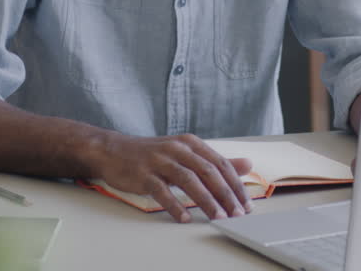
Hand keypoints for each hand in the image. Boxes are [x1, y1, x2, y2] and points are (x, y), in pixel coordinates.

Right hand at [94, 132, 253, 222]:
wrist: (113, 150)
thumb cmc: (153, 155)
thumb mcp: (186, 153)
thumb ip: (214, 161)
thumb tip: (247, 164)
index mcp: (191, 143)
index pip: (220, 164)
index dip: (235, 184)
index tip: (246, 204)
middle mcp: (178, 149)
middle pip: (208, 172)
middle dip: (225, 195)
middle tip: (237, 214)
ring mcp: (160, 161)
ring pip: (189, 181)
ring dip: (206, 201)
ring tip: (218, 218)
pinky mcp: (143, 174)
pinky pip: (162, 191)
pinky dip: (175, 205)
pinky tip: (185, 217)